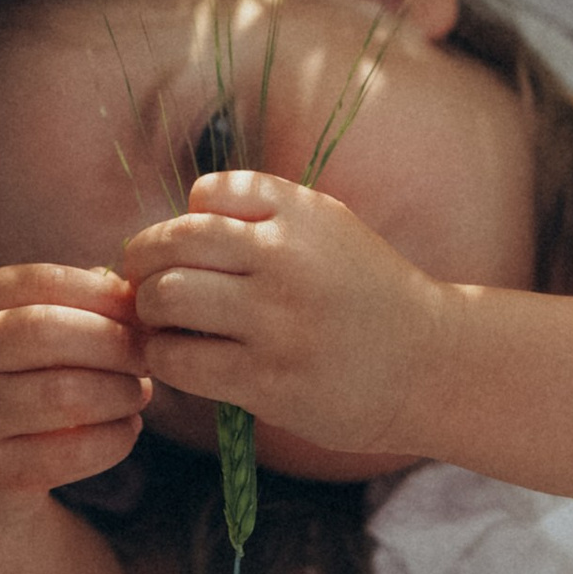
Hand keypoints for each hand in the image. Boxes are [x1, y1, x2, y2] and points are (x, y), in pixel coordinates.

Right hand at [0, 261, 149, 529]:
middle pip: (49, 331)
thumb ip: (72, 303)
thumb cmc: (9, 380)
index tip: (142, 310)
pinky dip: (114, 439)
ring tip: (138, 393)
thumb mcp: (20, 330)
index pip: (42, 281)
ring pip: (65, 394)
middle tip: (148, 356)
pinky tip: (127, 429)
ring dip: (120, 392)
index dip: (103, 293)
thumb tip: (137, 295)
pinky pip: (70, 452)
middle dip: (115, 341)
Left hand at [119, 171, 450, 470]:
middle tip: (146, 284)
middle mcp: (286, 257)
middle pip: (173, 243)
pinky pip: (180, 360)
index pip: (206, 193)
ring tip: (161, 323)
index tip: (184, 250)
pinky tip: (178, 359)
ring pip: (166, 299)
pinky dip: (163, 357)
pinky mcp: (267, 380)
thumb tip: (178, 219)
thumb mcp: (328, 228)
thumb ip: (262, 214)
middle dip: (144, 263)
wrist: (428, 365)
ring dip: (148, 312)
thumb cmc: (367, 295)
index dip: (184, 222)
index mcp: (301, 212)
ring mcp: (276, 321)